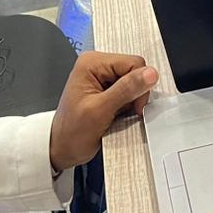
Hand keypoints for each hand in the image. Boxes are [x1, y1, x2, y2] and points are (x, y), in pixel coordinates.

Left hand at [49, 51, 157, 171]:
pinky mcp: (107, 89)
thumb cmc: (72, 132)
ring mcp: (102, 77)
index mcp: (92, 62)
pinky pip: (129, 92)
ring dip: (131, 101)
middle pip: (136, 72)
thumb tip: (149, 74)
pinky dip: (128, 105)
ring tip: (116, 114)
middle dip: (135, 94)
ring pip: (135, 83)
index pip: (134, 63)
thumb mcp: (100, 110)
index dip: (140, 85)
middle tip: (121, 111)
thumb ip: (126, 89)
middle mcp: (97, 65)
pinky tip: (117, 114)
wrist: (62, 149)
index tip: (133, 106)